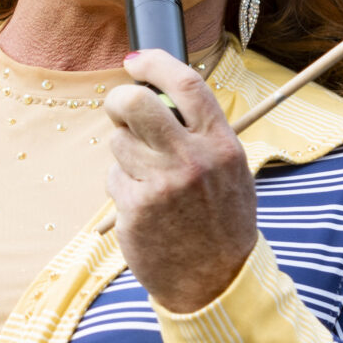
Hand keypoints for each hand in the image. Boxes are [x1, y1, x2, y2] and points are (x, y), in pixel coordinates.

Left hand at [103, 50, 259, 312]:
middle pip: (135, 102)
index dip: (154, 63)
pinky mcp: (136, 209)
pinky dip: (123, 189)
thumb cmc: (221, 221)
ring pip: (118, 142)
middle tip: (119, 108)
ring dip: (125, 155)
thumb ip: (200, 133)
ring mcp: (161, 185)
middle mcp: (191, 160)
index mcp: (220, 144)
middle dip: (118, 98)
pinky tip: (145, 209)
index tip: (135, 60)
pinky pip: (114, 179)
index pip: (186, 83)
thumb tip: (158, 94)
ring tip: (149, 180)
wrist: (216, 282)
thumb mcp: (229, 170)